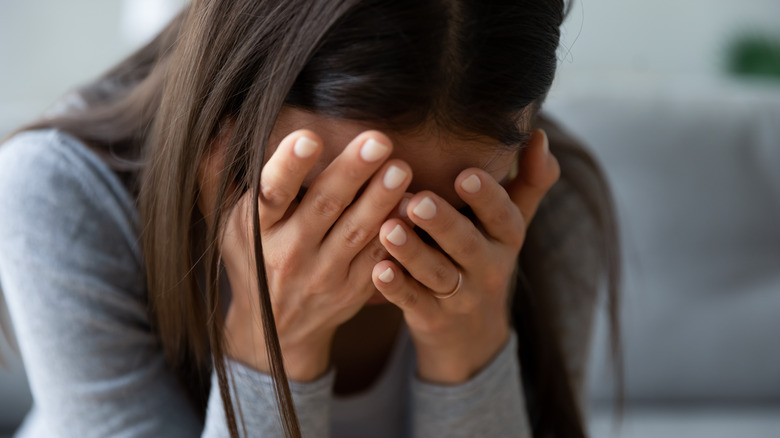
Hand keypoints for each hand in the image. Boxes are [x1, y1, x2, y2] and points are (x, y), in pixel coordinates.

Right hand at [218, 130, 410, 380]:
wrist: (274, 329)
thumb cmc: (251, 258)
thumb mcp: (226, 221)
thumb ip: (220, 171)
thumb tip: (224, 120)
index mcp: (256, 229)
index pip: (272, 194)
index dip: (289, 167)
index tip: (310, 137)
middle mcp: (289, 253)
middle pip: (324, 208)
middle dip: (351, 172)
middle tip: (378, 140)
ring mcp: (323, 274)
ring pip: (356, 232)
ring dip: (381, 199)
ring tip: (401, 169)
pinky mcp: (352, 289)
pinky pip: (378, 258)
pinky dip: (396, 234)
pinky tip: (413, 208)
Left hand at [372, 129, 558, 383]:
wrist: (473, 334)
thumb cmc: (485, 257)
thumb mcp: (511, 224)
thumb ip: (529, 180)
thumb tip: (538, 134)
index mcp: (507, 238)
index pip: (503, 216)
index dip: (486, 197)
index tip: (465, 174)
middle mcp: (488, 267)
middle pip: (467, 245)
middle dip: (444, 223)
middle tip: (418, 201)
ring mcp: (460, 297)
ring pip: (436, 274)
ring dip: (412, 252)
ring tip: (388, 229)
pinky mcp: (432, 319)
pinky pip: (413, 303)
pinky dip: (396, 288)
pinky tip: (378, 269)